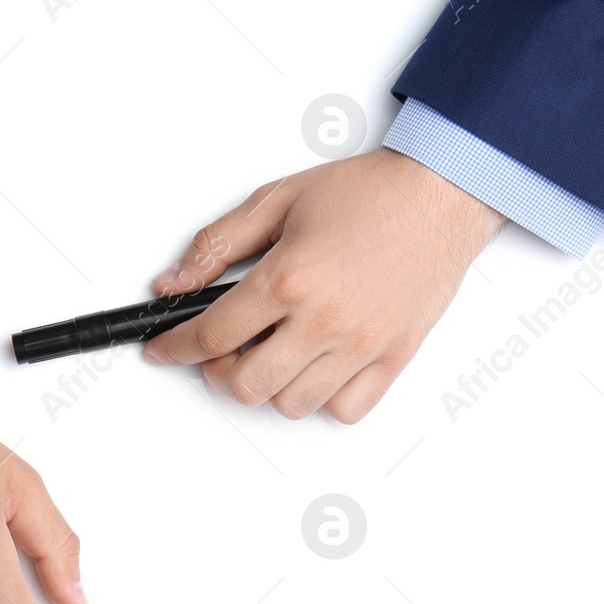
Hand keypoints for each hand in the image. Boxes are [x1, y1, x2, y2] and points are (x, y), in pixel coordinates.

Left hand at [143, 149, 505, 421]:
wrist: (440, 193)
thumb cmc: (368, 193)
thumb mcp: (277, 200)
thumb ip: (217, 244)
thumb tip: (173, 282)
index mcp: (289, 277)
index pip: (211, 335)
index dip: (175, 349)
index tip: (163, 351)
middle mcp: (324, 319)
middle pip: (246, 384)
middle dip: (218, 372)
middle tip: (221, 350)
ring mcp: (361, 345)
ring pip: (291, 404)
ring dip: (269, 386)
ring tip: (271, 353)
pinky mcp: (394, 357)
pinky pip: (345, 410)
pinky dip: (322, 399)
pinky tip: (315, 367)